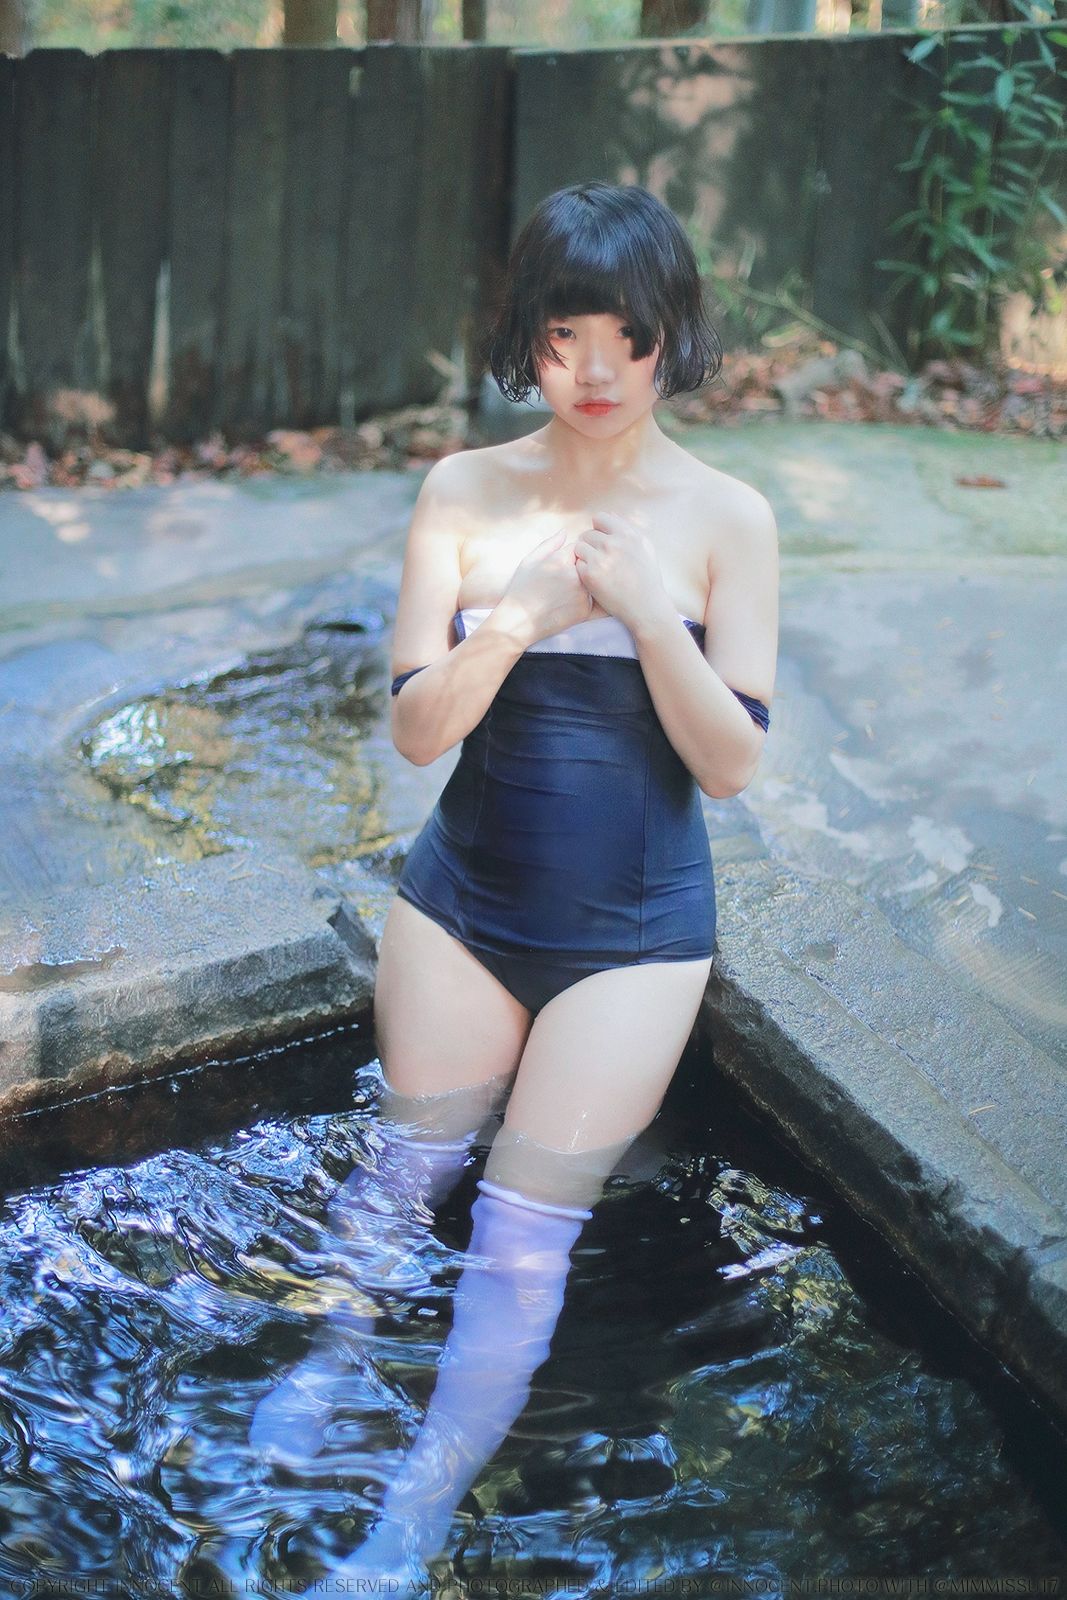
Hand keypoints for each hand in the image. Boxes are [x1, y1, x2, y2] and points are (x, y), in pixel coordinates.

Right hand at [496, 527, 594, 644]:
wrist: (520, 620)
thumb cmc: (521, 589)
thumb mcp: (530, 561)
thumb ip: (550, 544)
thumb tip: (566, 531)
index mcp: (561, 559)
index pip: (579, 547)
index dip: (571, 555)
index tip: (561, 565)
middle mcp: (575, 575)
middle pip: (588, 563)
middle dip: (580, 568)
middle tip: (562, 581)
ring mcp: (582, 593)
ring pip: (591, 581)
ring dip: (583, 584)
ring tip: (563, 593)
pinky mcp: (585, 610)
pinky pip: (591, 598)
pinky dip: (583, 600)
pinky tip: (566, 604)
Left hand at [573, 512, 668, 631]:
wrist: (646, 606)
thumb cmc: (647, 578)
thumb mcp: (645, 548)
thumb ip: (628, 530)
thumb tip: (611, 515)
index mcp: (627, 534)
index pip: (600, 518)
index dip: (598, 529)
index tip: (602, 542)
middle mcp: (613, 543)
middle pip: (587, 534)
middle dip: (590, 545)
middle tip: (598, 560)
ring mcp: (601, 558)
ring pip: (579, 547)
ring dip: (584, 557)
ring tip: (595, 568)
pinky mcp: (590, 574)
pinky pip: (577, 564)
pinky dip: (583, 571)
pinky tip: (594, 579)